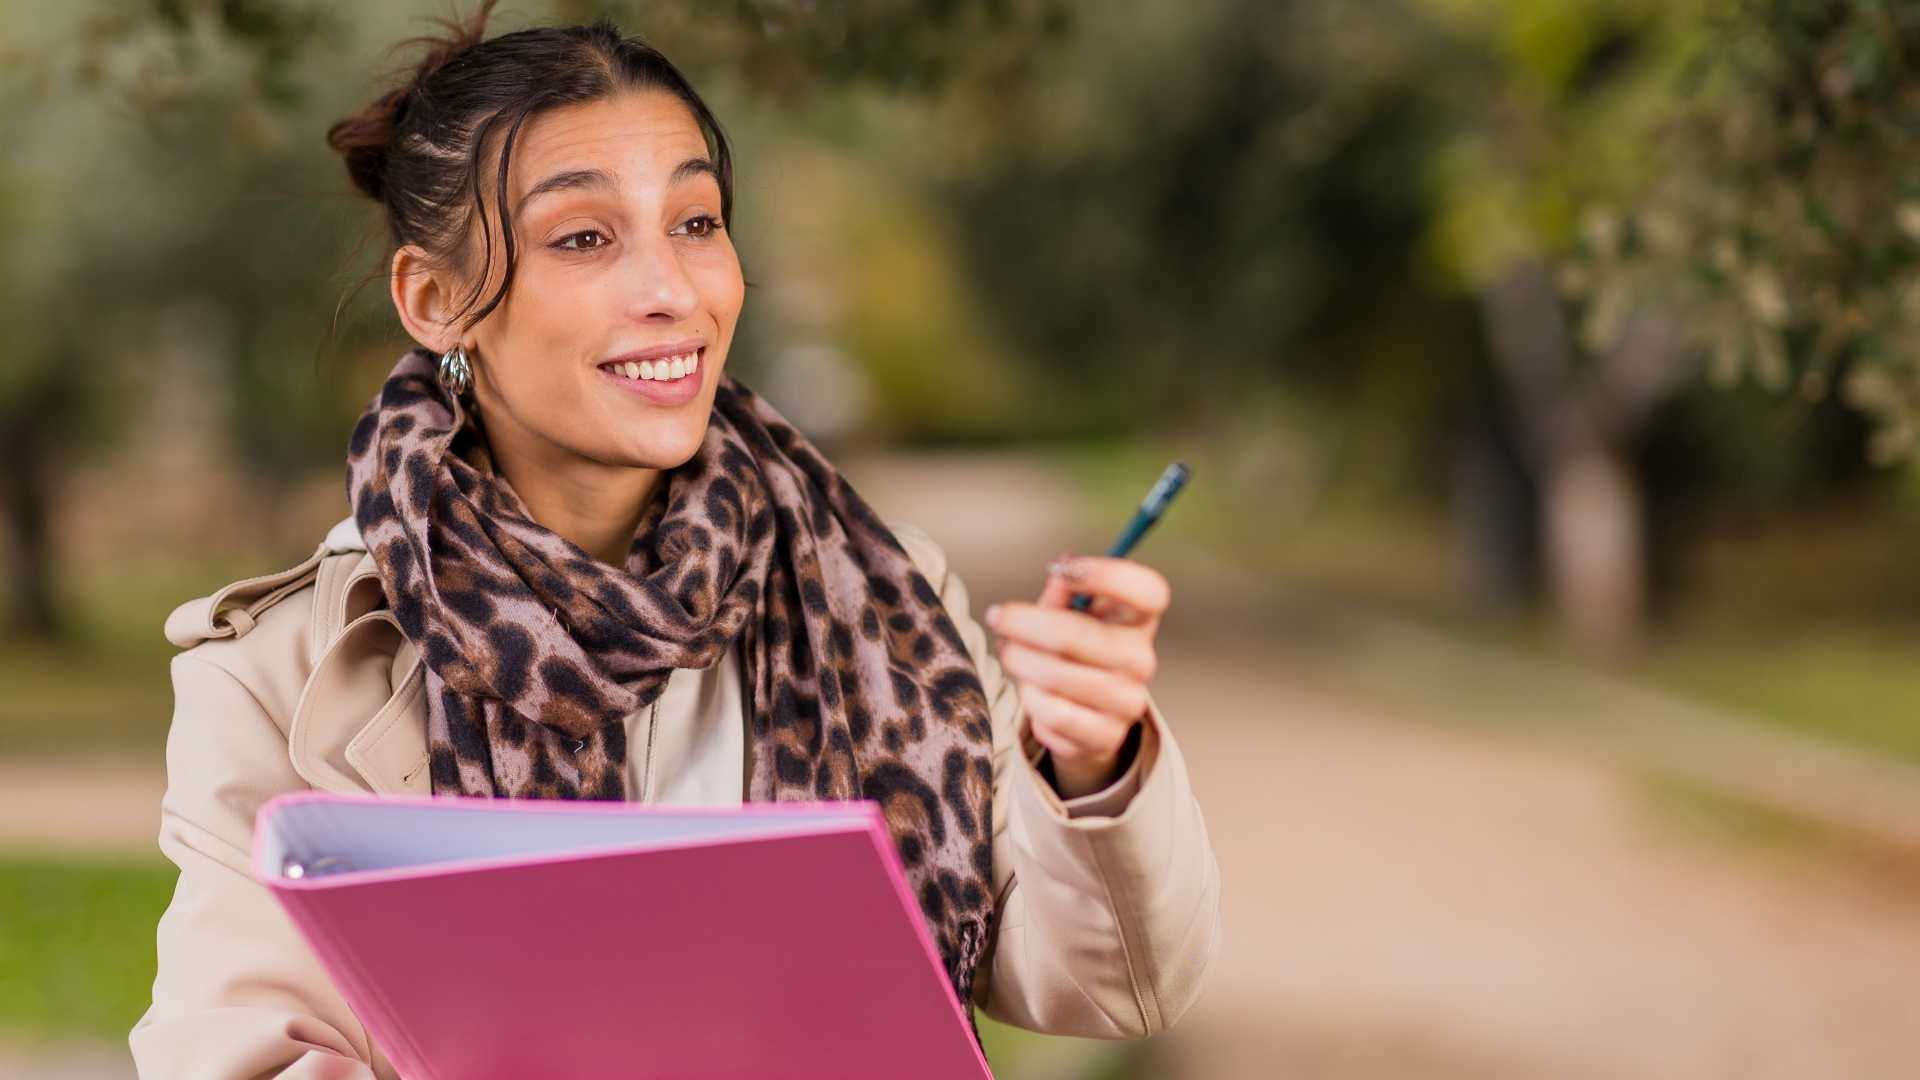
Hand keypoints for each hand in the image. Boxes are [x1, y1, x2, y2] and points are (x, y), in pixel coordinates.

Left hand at [982, 552, 1168, 798]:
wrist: (1087, 719)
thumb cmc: (1075, 653)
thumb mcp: (1070, 616)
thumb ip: (1064, 593)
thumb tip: (1062, 566)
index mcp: (1139, 621)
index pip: (1149, 592)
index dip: (1108, 575)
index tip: (1063, 569)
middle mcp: (1142, 660)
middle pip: (1082, 635)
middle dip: (1027, 623)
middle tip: (997, 617)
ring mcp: (1128, 701)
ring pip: (1058, 676)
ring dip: (1021, 661)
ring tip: (1011, 655)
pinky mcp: (1107, 736)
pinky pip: (1054, 714)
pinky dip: (1031, 700)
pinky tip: (1031, 692)